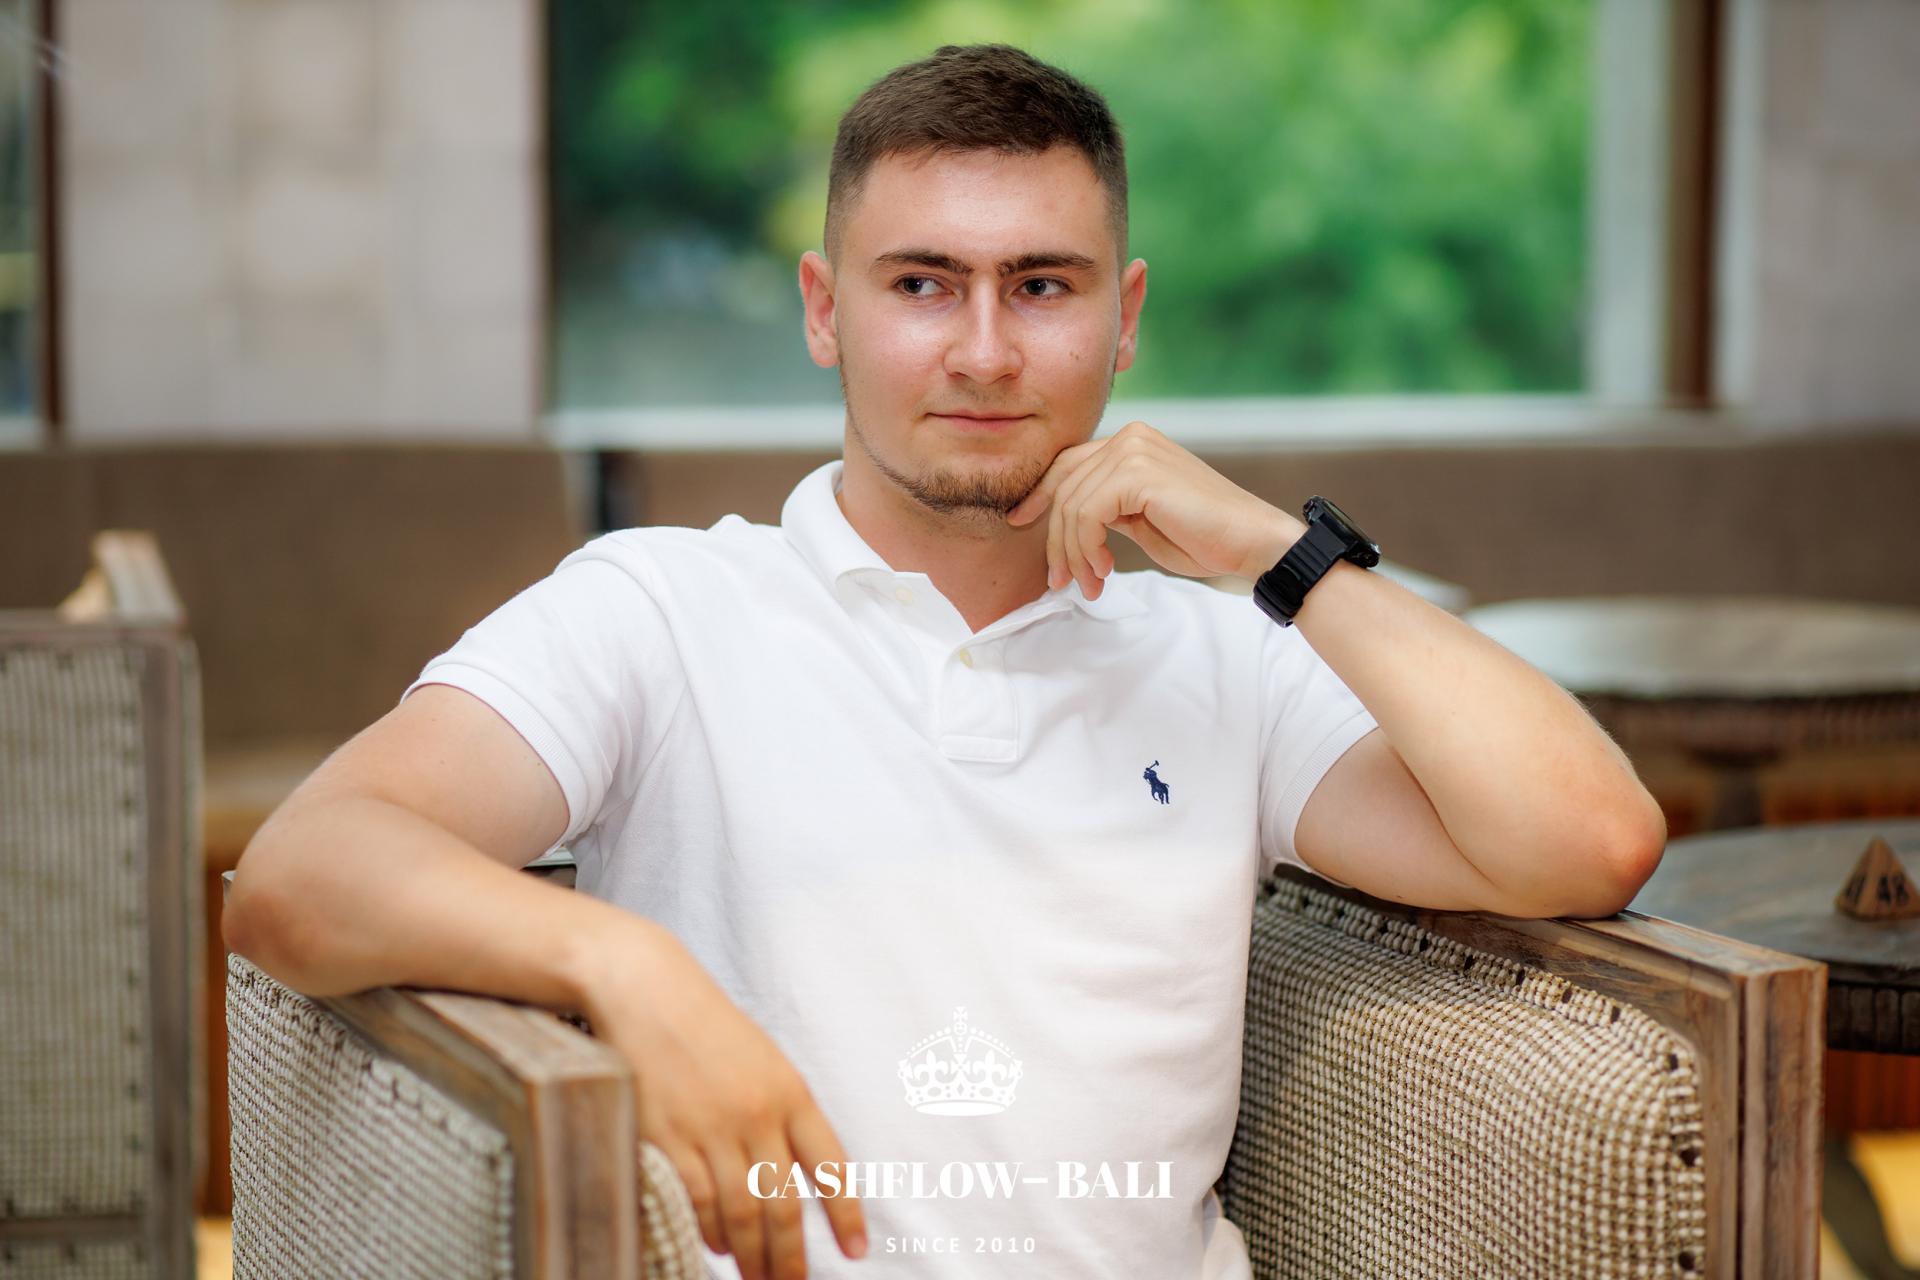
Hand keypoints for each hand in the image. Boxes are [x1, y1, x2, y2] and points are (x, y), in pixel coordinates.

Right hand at [582, 923, 866, 1279]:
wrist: (645, 989)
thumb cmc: (706, 1024)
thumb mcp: (765, 1060)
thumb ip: (783, 1114)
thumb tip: (795, 1177)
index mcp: (791, 1092)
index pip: (830, 1166)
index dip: (846, 1215)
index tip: (856, 1251)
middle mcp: (757, 1114)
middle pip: (783, 1205)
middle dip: (791, 1256)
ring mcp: (711, 1129)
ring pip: (741, 1213)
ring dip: (751, 1256)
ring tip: (757, 1278)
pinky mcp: (667, 1138)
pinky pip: (697, 1201)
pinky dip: (709, 1232)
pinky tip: (716, 1247)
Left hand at [1005, 421, 1305, 599]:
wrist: (1252, 543)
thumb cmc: (1204, 538)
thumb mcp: (1140, 521)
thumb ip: (1106, 510)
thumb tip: (1066, 522)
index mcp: (1131, 444)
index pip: (1067, 465)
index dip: (1038, 495)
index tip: (1019, 525)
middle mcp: (1130, 438)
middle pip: (1064, 486)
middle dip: (1055, 540)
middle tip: (1060, 582)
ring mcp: (1134, 450)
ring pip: (1072, 504)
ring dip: (1073, 554)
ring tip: (1090, 585)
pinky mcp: (1139, 473)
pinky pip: (1087, 513)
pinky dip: (1087, 548)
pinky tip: (1105, 570)